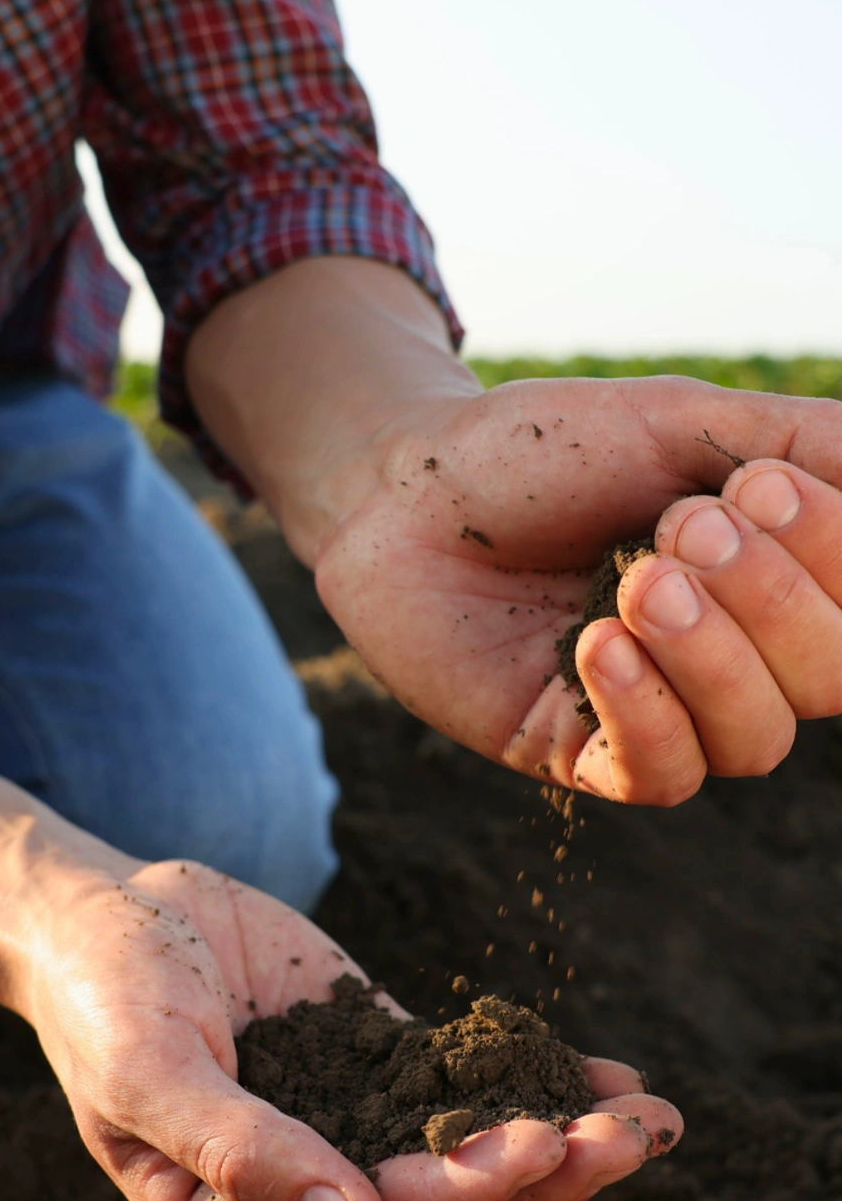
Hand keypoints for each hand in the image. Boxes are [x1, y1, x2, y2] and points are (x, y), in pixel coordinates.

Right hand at [23, 857, 681, 1200]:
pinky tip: (605, 1074)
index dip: (456, 1193)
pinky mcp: (368, 1059)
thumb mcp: (149, 1070)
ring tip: (648, 1120)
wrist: (96, 911)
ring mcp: (340, 1122)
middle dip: (538, 1179)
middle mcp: (300, 1190)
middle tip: (628, 1142)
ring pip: (463, 1153)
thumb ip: (241, 1152)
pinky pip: (457, 1083)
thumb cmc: (99, 995)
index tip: (537, 1146)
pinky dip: (530, 1081)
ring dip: (557, 1142)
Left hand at [315, 374, 841, 803]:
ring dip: (712, 656)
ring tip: (640, 583)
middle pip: (827, 679)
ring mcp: (654, 713)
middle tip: (681, 527)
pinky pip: (658, 776)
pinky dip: (647, 712)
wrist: (402, 490)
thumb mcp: (684, 425)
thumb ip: (806, 445)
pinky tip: (600, 645)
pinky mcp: (573, 754)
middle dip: (774, 598)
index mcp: (768, 580)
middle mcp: (728, 658)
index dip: (834, 553)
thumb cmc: (540, 454)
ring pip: (753, 737)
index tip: (757, 483)